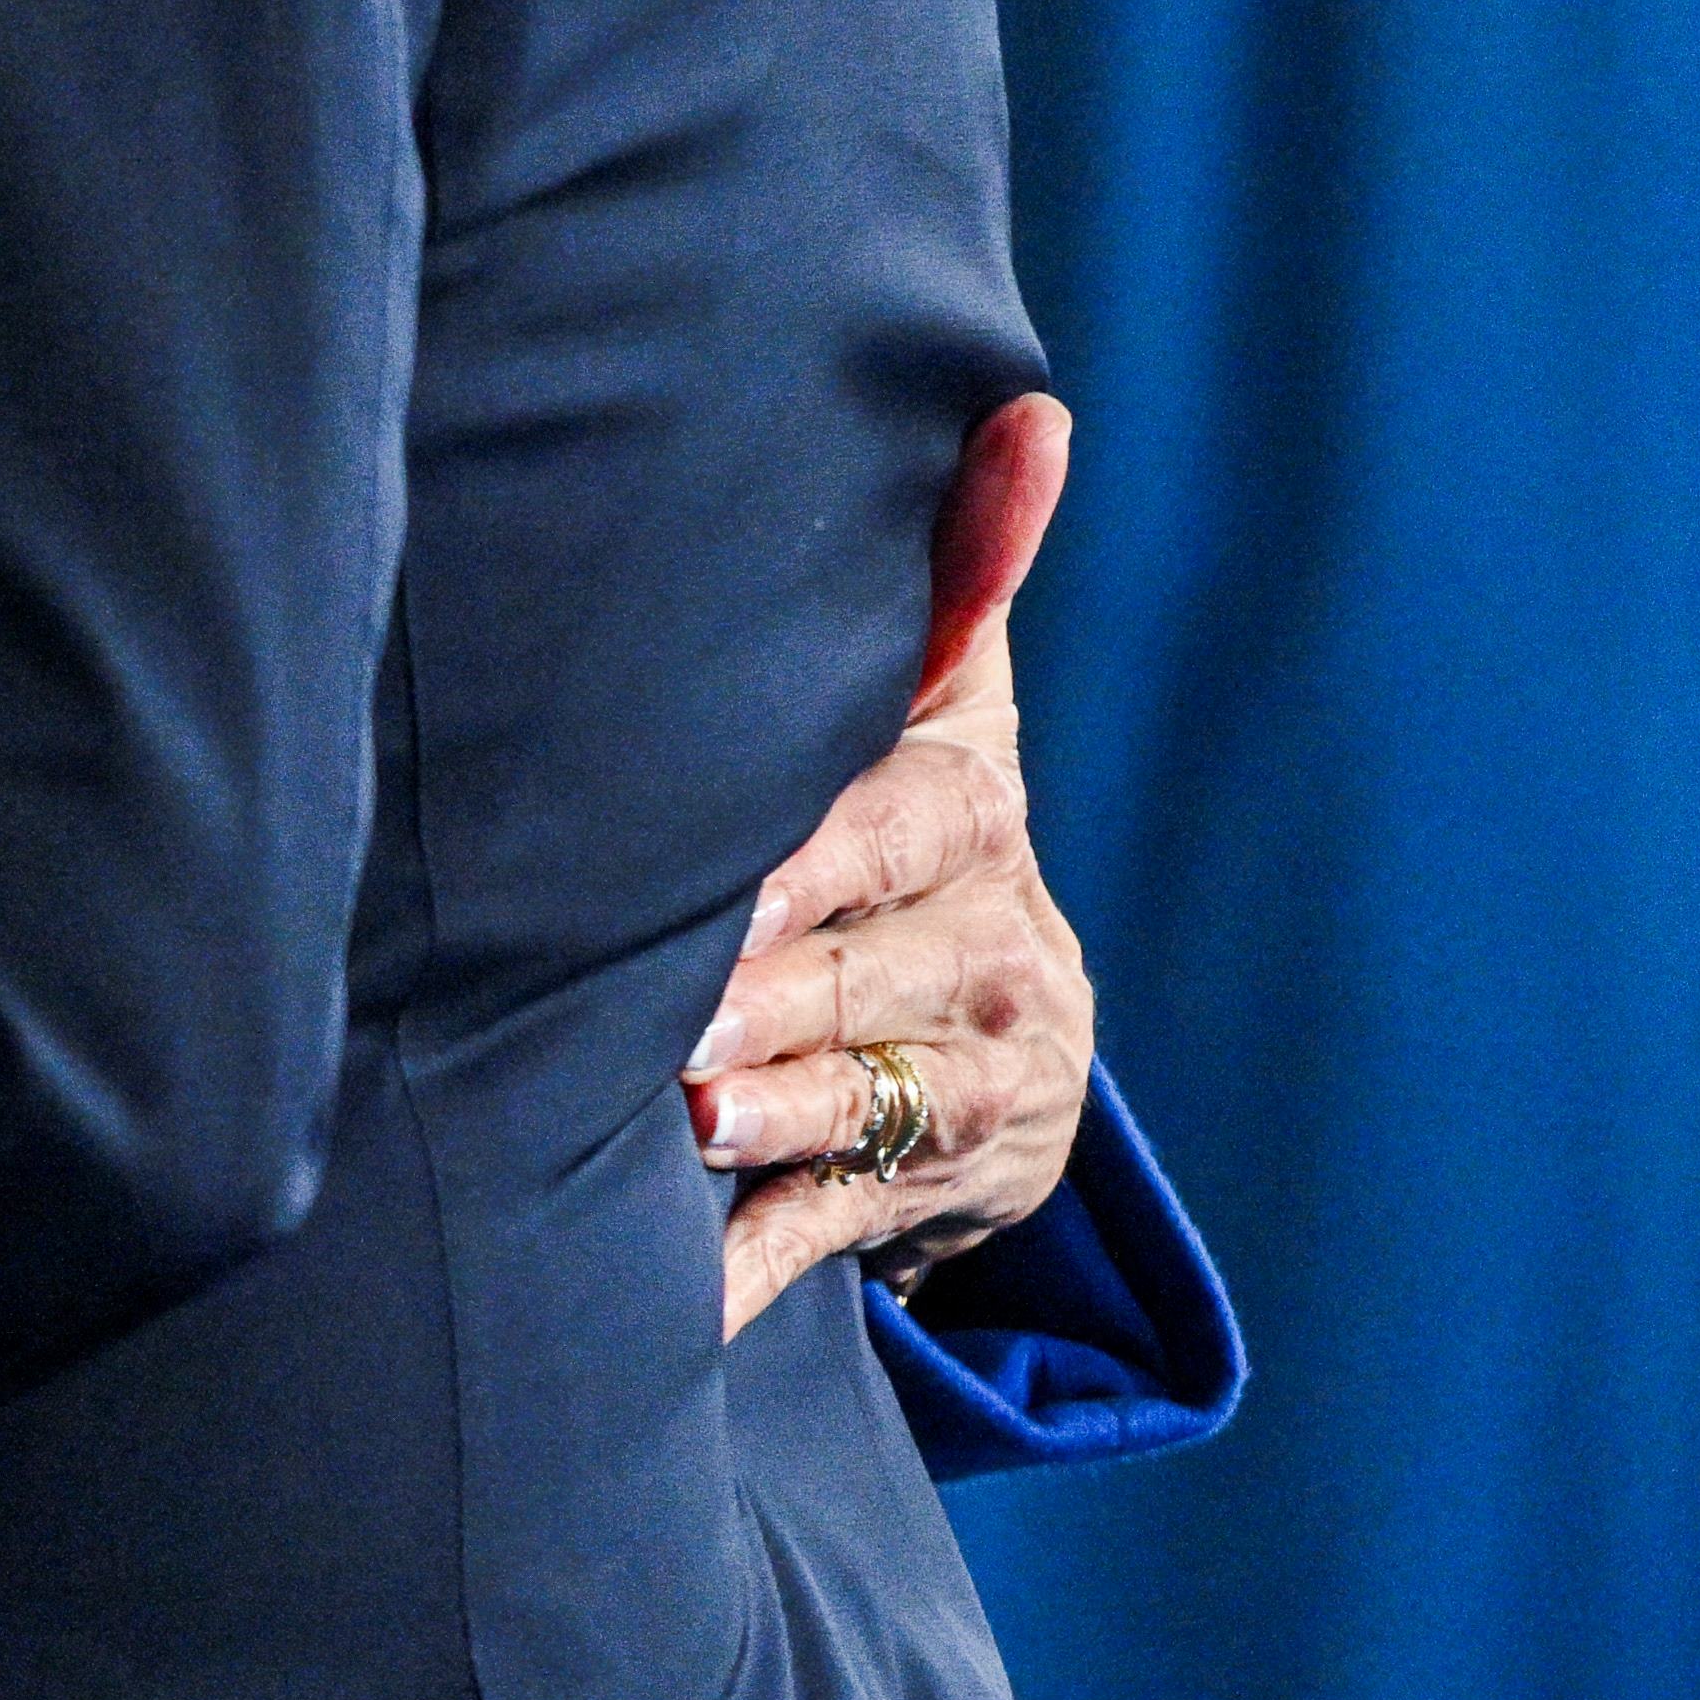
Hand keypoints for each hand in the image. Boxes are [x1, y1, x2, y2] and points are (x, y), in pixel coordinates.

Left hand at [699, 394, 1095, 1332]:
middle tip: (673, 1021)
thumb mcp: (949, 710)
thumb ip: (965, 572)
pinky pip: (832, 1233)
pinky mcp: (935, 1194)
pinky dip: (750, 1267)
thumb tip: (1026, 404)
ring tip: (685, 1120)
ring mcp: (978, 1088)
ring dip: (770, 1120)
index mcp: (973, 823)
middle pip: (862, 974)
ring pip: (860, 1104)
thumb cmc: (915, 829)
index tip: (743, 883)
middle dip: (766, 996)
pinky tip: (677, 1295)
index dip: (819, 861)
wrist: (1008, 1034)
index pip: (900, 827)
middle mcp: (996, 954)